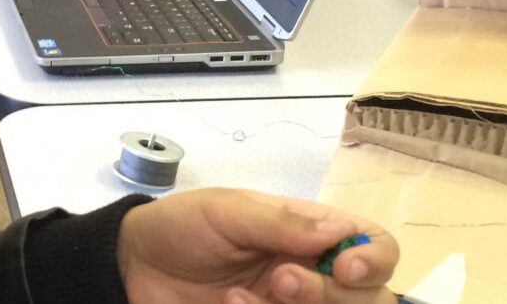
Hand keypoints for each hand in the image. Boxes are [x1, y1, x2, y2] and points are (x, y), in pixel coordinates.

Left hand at [117, 188, 398, 303]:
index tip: (346, 265)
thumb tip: (340, 231)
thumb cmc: (180, 227)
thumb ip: (281, 222)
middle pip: (369, 297)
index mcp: (310, 233)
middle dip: (331, 293)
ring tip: (244, 297)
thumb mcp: (225, 211)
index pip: (374, 246)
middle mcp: (311, 274)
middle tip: (280, 280)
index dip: (375, 258)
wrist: (131, 267)